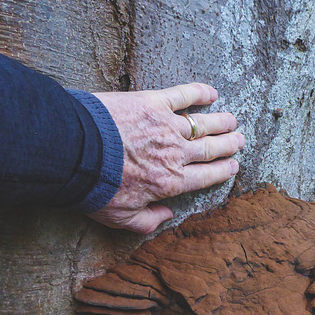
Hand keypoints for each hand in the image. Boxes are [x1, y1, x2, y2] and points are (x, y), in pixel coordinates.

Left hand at [88, 83, 243, 232]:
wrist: (76, 153)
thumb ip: (147, 222)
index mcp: (171, 183)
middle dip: (228, 145)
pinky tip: (211, 93)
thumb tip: (166, 217)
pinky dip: (199, 93)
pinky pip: (183, 95)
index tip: (233, 166)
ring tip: (232, 121)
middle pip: (210, 149)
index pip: (206, 177)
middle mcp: (176, 154)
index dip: (222, 171)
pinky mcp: (153, 103)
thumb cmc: (96, 187)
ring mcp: (167, 127)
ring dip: (221, 122)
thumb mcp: (121, 218)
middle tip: (239, 141)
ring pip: (203, 124)